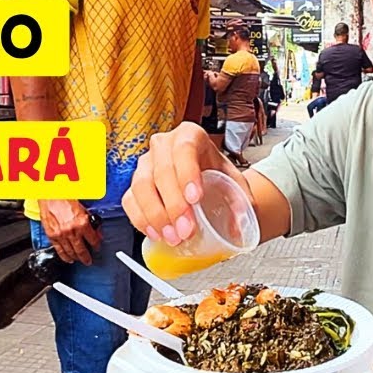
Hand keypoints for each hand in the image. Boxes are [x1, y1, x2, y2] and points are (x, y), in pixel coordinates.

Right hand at [39, 199, 99, 264]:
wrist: (51, 195)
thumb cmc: (66, 199)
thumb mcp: (84, 210)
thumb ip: (91, 223)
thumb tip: (97, 233)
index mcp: (82, 223)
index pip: (93, 240)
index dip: (96, 246)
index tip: (97, 248)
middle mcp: (72, 231)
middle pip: (82, 250)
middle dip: (86, 257)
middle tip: (89, 261)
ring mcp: (61, 235)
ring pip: (71, 252)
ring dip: (76, 258)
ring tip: (79, 260)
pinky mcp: (52, 236)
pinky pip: (59, 250)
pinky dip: (64, 256)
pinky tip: (68, 259)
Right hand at [122, 122, 251, 244]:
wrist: (209, 182)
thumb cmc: (219, 177)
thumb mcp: (237, 185)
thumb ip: (242, 203)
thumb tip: (239, 227)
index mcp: (190, 135)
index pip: (185, 149)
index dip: (187, 174)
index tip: (195, 199)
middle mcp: (164, 145)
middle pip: (161, 170)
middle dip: (173, 204)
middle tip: (186, 229)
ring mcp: (146, 163)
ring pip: (141, 186)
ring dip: (156, 215)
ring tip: (172, 237)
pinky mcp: (134, 184)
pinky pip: (130, 200)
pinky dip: (140, 219)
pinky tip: (155, 233)